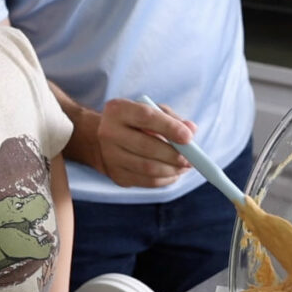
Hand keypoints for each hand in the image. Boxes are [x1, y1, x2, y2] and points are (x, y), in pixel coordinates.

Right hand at [72, 98, 197, 187]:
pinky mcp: (116, 175)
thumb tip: (191, 130)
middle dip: (174, 155)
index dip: (169, 128)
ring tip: (184, 167)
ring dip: (171, 170)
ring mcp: (110, 156)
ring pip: (147, 168)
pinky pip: (145, 181)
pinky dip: (164, 180)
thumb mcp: (149, 110)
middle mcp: (109, 133)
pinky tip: (173, 174)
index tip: (189, 138)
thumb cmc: (132, 122)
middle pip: (147, 147)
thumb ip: (172, 118)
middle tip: (191, 159)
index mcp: (118, 110)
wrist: (99, 140)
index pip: (146, 117)